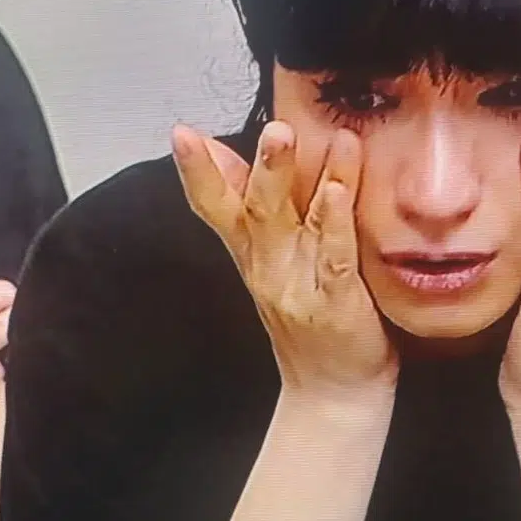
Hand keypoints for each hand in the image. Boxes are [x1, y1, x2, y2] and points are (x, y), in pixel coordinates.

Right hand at [172, 122, 397, 401]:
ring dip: (293, 182)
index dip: (197, 172)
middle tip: (270, 127)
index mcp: (253, 255)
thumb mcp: (269, 261)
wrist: (333, 393)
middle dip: (261, 167)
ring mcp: (301, 286)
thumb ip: (248, 208)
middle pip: (255, 211)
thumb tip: (221, 152)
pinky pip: (334, 257)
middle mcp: (270, 268)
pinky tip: (338, 193)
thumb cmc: (311, 321)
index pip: (216, 208)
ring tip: (293, 138)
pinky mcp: (336, 303)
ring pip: (295, 224)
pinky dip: (335, 223)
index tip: (182, 133)